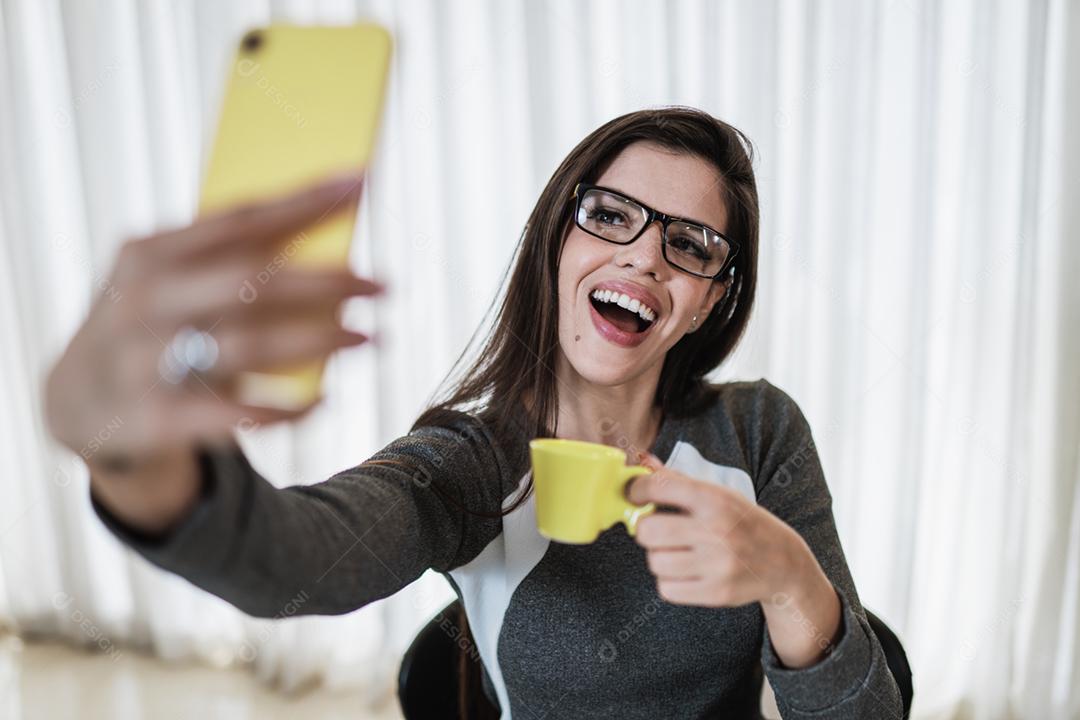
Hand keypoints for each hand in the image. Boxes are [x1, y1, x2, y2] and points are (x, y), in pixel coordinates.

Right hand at [43, 173, 385, 462]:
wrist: (76, 405)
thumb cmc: (149, 327)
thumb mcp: (168, 282)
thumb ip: (229, 261)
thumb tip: (328, 236)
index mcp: (149, 254)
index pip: (238, 220)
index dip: (303, 201)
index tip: (360, 181)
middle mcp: (141, 302)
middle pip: (251, 280)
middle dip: (326, 280)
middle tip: (382, 285)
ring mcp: (141, 362)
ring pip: (250, 344)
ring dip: (320, 339)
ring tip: (369, 337)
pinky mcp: (152, 420)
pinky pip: (235, 415)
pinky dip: (287, 408)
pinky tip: (322, 400)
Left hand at [627, 450, 842, 666]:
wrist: (784, 562)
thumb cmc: (742, 522)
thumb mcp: (718, 494)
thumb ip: (677, 479)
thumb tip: (641, 459)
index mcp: (714, 499)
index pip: (658, 487)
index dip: (637, 490)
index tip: (636, 496)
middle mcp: (717, 530)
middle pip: (648, 531)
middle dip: (646, 530)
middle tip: (658, 530)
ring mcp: (718, 563)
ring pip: (655, 562)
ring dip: (659, 557)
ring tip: (678, 552)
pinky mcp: (717, 592)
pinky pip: (667, 589)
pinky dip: (670, 582)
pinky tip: (687, 572)